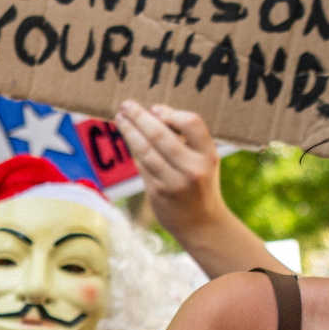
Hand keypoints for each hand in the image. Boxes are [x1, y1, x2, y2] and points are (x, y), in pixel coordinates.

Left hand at [115, 100, 222, 238]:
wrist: (202, 224)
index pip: (191, 123)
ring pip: (145, 149)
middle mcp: (192, 168)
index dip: (170, 113)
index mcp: (208, 156)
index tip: (154, 109)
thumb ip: (185, 139)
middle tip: (126, 104)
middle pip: (161, 134)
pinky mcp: (157, 192)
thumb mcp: (205, 160)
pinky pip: (141, 165)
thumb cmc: (200, 184)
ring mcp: (173, 182)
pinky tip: (127, 138)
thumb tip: (152, 113)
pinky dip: (133, 149)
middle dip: (140, 117)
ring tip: (120, 118)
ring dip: (129, 131)